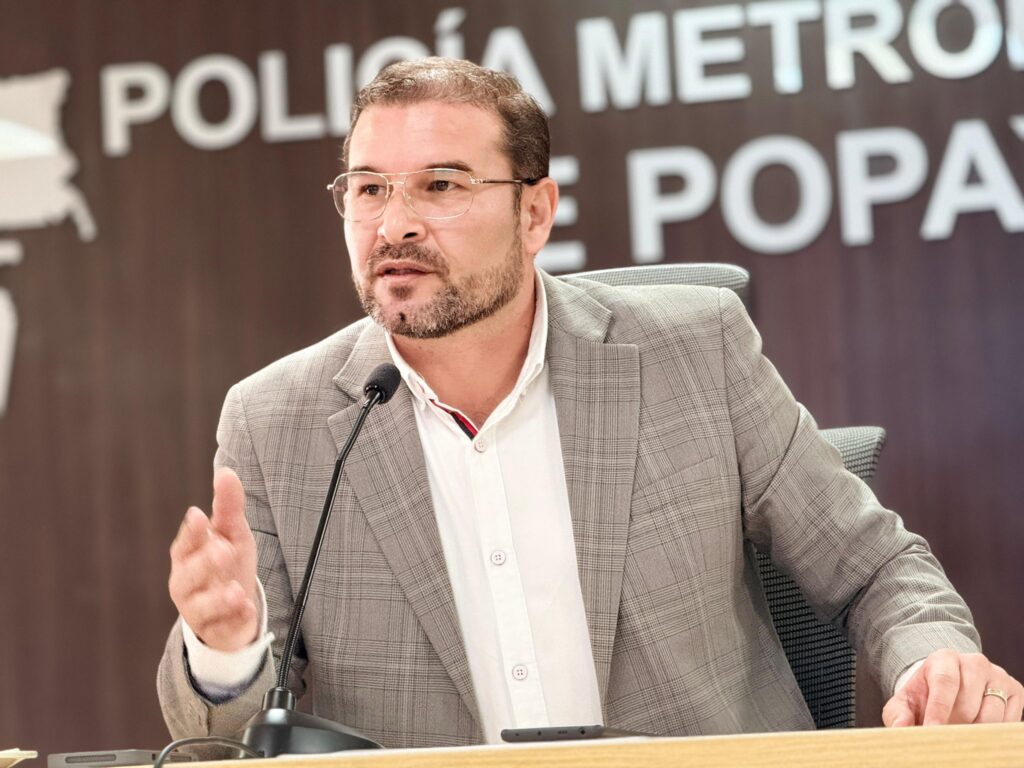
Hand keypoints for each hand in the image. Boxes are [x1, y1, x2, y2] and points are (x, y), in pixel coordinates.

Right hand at [168, 467, 258, 650]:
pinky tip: (246, 610)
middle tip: (224, 550)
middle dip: (205, 563)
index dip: (191, 532)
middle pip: (190, 575)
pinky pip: (223, 628)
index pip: (186, 543)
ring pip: (202, 607)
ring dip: (218, 599)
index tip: (199, 516)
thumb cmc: (226, 563)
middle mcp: (187, 583)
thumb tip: (226, 472)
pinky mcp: (217, 630)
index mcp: (188, 556)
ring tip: (235, 591)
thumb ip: (228, 506)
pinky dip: (235, 619)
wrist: (231, 609)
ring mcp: (199, 610)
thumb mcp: (232, 533)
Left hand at [883, 649, 1022, 725]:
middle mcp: (974, 662)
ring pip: (991, 715)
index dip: (939, 710)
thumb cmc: (926, 695)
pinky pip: (1008, 721)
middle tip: (944, 737)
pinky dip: (993, 733)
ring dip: (974, 732)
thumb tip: (900, 728)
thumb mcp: (905, 701)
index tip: (933, 730)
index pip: (944, 683)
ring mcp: (998, 676)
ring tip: (959, 733)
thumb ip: (898, 713)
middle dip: (954, 726)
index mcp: (944, 658)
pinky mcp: (1015, 691)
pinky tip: (977, 729)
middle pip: (968, 705)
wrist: (949, 686)